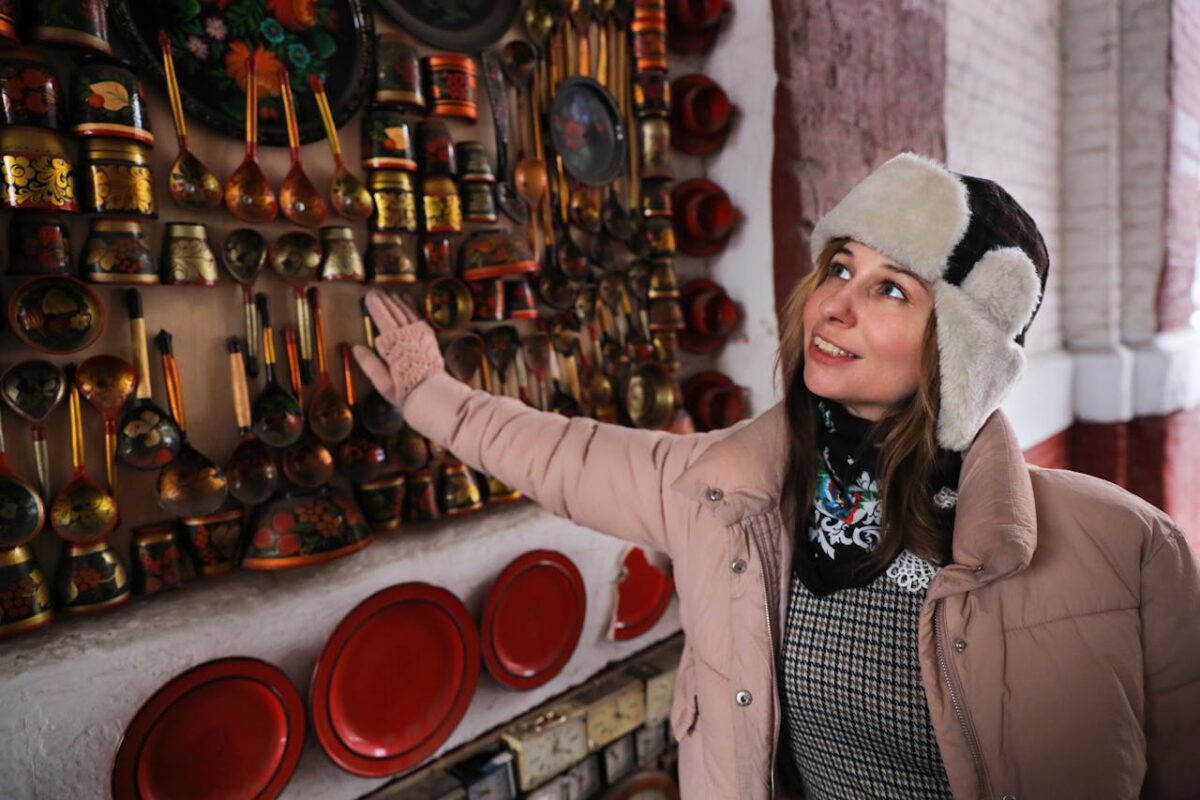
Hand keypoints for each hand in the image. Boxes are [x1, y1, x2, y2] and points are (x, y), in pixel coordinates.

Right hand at [352, 289, 444, 409]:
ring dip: (397, 302)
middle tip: (375, 291)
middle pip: (394, 314)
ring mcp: (420, 337)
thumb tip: (356, 348)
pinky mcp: (428, 338)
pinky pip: (418, 317)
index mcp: (395, 348)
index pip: (383, 321)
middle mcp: (408, 339)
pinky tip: (406, 299)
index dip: (376, 307)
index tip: (368, 297)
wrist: (433, 395)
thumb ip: (370, 365)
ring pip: (406, 313)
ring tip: (388, 292)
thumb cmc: (406, 392)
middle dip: (384, 301)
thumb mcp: (384, 384)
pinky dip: (410, 307)